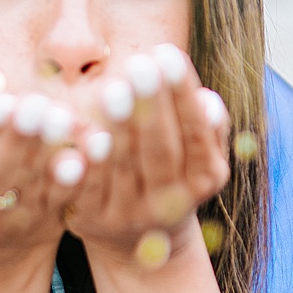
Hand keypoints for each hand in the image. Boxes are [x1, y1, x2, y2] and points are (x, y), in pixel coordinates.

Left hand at [61, 44, 229, 265]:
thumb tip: (209, 101)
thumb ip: (206, 127)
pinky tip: (84, 132)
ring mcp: (131, 215)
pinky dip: (88, 162)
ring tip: (113, 88)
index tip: (169, 53)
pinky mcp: (92, 220)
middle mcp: (171, 203)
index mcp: (204, 179)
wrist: (137, 238)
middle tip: (140, 66)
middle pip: (161, 151)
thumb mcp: (197, 154)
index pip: (195, 133)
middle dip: (151, 107)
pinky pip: (88, 188)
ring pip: (124, 167)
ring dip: (118, 128)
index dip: (182, 95)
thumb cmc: (169, 173)